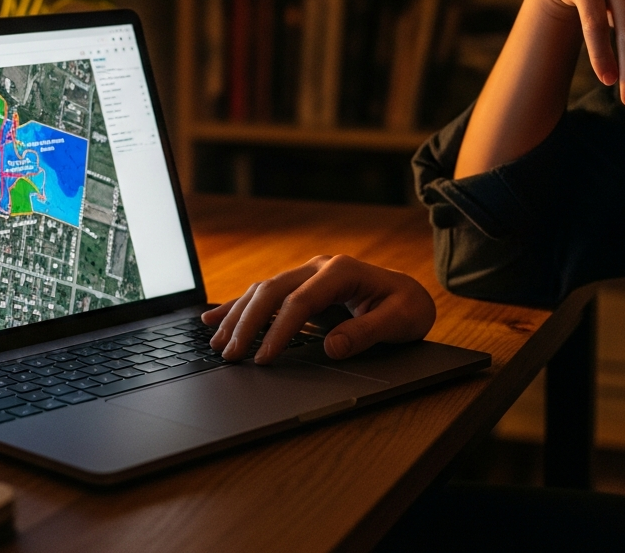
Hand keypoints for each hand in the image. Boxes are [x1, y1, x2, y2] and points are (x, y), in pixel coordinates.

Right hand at [200, 255, 435, 364]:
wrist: (410, 294)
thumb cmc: (407, 308)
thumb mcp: (400, 320)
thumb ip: (366, 332)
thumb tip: (332, 346)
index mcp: (341, 270)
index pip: (300, 301)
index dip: (279, 330)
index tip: (263, 358)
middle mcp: (319, 266)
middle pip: (272, 290)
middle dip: (248, 323)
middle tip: (231, 356)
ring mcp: (308, 272)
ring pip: (263, 289)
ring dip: (238, 315)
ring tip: (218, 344)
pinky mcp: (301, 283)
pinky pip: (264, 292)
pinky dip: (238, 305)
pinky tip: (214, 318)